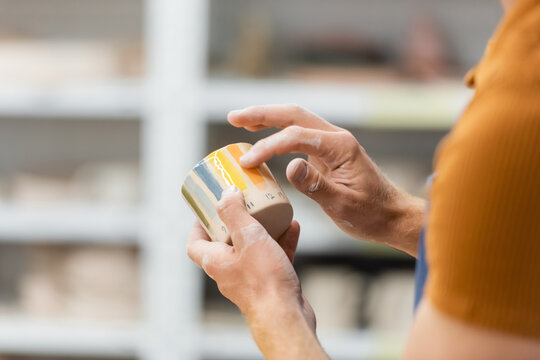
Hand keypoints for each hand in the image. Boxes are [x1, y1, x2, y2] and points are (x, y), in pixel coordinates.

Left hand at [187, 186, 325, 358]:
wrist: (286, 317)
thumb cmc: (263, 279)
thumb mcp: (247, 236)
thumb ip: (234, 212)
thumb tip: (225, 192)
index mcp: (216, 261)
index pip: (195, 244)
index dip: (197, 226)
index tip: (207, 209)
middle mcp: (229, 271)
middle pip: (225, 243)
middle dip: (234, 222)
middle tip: (243, 204)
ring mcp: (250, 279)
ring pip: (252, 249)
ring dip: (261, 230)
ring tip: (271, 211)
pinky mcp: (270, 283)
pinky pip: (273, 257)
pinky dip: (281, 242)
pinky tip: (293, 227)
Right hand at [228, 104, 424, 255]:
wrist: (391, 215)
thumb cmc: (370, 213)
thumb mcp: (342, 204)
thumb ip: (315, 185)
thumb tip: (289, 165)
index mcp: (340, 147)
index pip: (296, 136)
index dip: (268, 146)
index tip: (247, 161)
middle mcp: (335, 138)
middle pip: (294, 114)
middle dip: (262, 114)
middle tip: (233, 118)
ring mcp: (331, 144)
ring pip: (295, 120)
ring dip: (268, 118)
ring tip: (240, 121)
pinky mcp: (327, 153)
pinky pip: (298, 135)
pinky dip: (277, 133)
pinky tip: (263, 138)